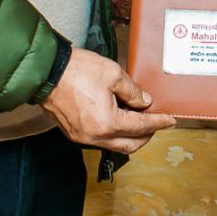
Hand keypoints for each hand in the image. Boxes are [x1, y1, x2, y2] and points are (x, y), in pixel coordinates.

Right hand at [40, 47, 176, 152]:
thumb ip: (133, 91)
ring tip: (139, 118)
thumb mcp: (113, 74)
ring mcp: (82, 137)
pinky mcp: (74, 133)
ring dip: (130, 135)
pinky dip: (114, 133)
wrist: (46, 72)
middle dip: (147, 135)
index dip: (159, 123)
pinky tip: (119, 118)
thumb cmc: (76, 71)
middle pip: (130, 145)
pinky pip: (101, 139)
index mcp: (107, 123)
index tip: (170, 120)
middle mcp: (94, 136)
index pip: (141, 127)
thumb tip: (144, 102)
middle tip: (157, 122)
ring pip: (115, 145)